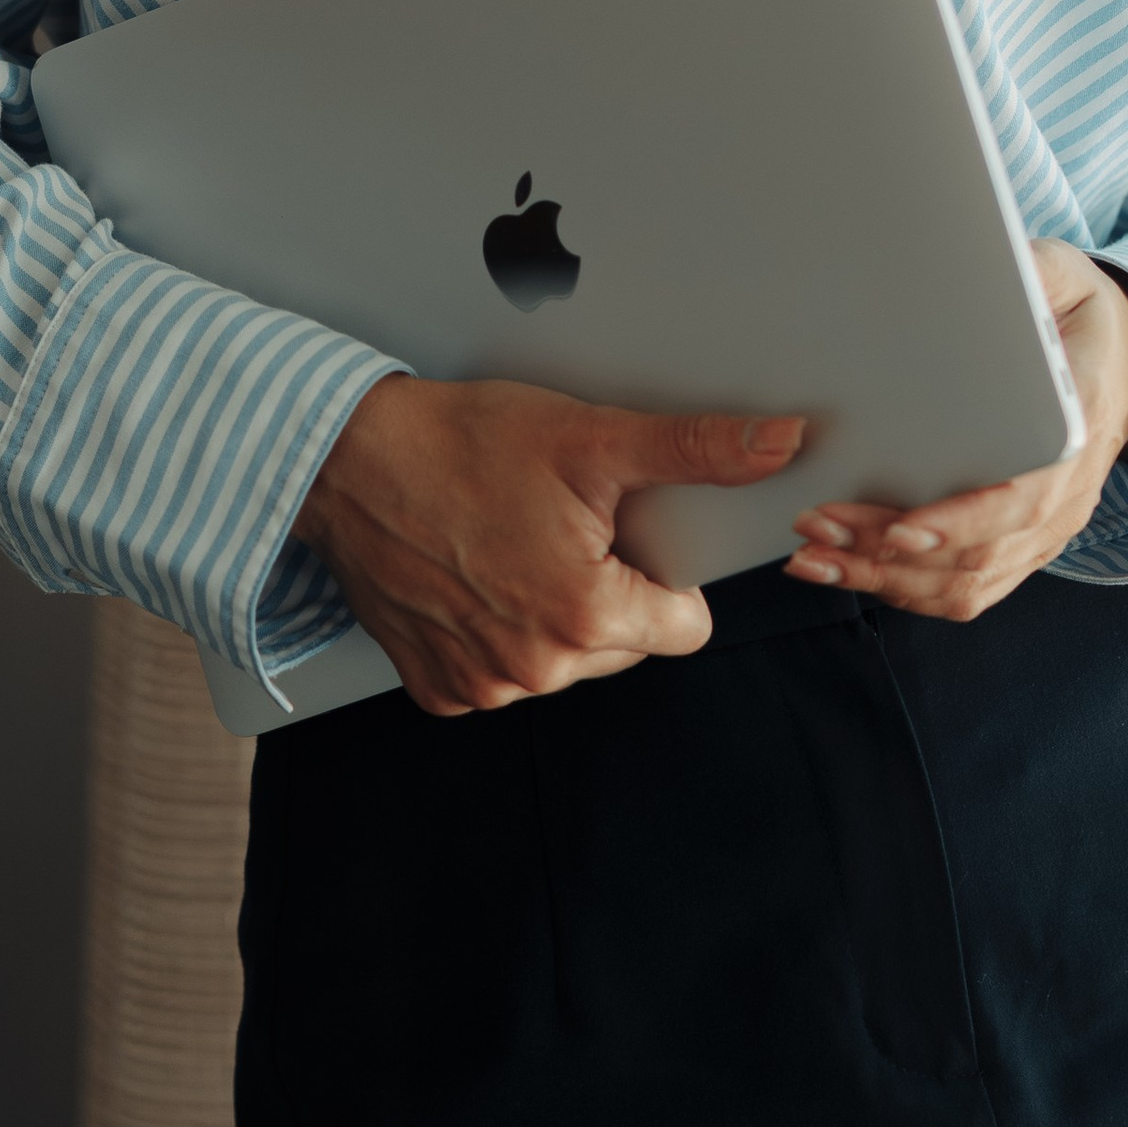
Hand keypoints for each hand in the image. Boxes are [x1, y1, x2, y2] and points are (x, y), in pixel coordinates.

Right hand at [293, 376, 806, 716]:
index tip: (624, 536)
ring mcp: (481, 686)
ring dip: (555, 614)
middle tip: (562, 528)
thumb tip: (783, 444)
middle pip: (626, 644)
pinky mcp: (437, 688)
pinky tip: (477, 577)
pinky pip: (502, 673)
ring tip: (515, 545)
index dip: (667, 575)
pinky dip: (499, 633)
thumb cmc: (462, 444)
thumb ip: (697, 449)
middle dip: (611, 592)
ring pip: (567, 661)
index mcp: (586, 617)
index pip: (685, 627)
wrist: (344, 461)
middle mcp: (535, 669)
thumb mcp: (592, 437)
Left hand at [781, 239, 1127, 621]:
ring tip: (815, 556)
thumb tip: (992, 271)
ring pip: (966, 585)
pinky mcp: (1024, 546)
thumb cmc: (1081, 317)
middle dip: (890, 551)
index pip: (1025, 497)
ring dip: (885, 580)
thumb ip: (1032, 272)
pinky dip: (903, 591)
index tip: (902, 527)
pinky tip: (846, 570)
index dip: (963, 521)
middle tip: (818, 526)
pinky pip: (966, 591)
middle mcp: (1067, 497)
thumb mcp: (1066, 276)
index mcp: (1078, 431)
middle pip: (979, 555)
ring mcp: (1047, 531)